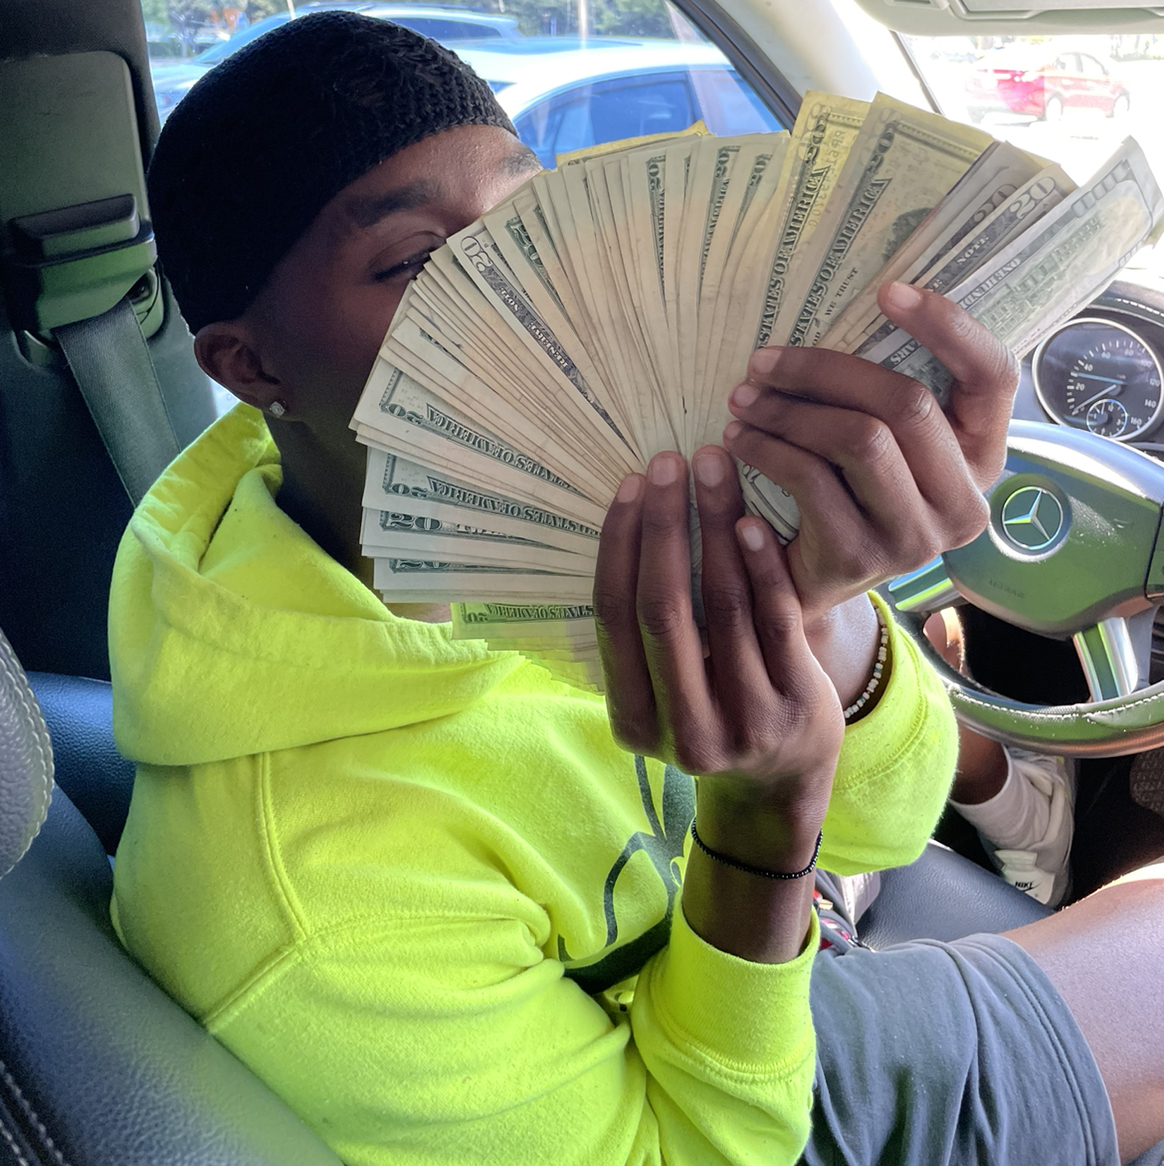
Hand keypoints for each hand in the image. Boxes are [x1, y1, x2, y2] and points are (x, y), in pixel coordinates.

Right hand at [594, 445, 842, 870]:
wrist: (781, 780)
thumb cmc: (709, 713)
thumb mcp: (661, 694)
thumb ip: (642, 636)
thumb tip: (628, 524)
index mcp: (632, 723)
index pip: (615, 619)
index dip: (619, 546)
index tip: (631, 485)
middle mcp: (682, 731)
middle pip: (663, 610)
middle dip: (663, 527)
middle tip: (670, 463)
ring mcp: (744, 723)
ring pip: (722, 608)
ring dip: (714, 530)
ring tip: (715, 471)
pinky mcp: (796, 706)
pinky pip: (775, 620)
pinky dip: (761, 566)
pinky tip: (751, 521)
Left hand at [723, 282, 1017, 623]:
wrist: (805, 586)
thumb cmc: (841, 495)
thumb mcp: (879, 446)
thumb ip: (883, 397)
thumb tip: (854, 309)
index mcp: (982, 458)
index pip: (992, 376)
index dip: (948, 325)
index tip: (887, 290)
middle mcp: (963, 501)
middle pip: (908, 403)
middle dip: (824, 370)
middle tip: (761, 361)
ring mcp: (917, 537)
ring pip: (859, 439)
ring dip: (787, 411)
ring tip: (742, 400)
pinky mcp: (861, 558)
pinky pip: (811, 481)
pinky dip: (766, 450)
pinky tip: (737, 440)